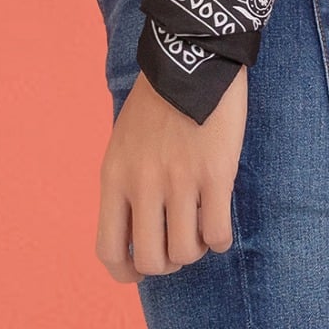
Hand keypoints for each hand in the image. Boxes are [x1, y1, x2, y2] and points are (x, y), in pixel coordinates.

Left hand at [95, 63, 247, 284]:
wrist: (194, 55)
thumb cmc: (159, 99)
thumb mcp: (124, 141)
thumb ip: (127, 183)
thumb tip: (137, 230)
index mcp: (114, 176)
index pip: (109, 250)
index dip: (126, 273)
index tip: (141, 271)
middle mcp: (143, 184)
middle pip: (151, 261)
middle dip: (168, 262)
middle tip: (179, 244)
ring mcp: (179, 180)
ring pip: (186, 252)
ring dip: (196, 249)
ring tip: (201, 229)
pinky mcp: (215, 173)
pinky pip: (217, 234)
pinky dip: (219, 239)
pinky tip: (220, 224)